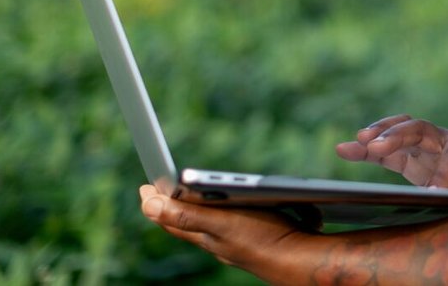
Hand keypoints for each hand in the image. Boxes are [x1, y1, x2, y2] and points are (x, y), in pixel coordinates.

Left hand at [138, 184, 314, 280]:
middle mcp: (219, 242)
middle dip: (176, 206)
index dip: (156, 204)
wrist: (303, 260)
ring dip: (203, 210)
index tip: (144, 187)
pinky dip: (233, 213)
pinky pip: (240, 224)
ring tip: (193, 199)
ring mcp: (239, 243)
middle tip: (160, 193)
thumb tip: (148, 205)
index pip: (172, 221)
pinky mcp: (260, 239)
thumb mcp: (222, 223)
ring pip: (214, 225)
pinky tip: (243, 209)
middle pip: (190, 224)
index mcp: (207, 237)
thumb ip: (187, 215)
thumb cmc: (264, 239)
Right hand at [335, 115, 447, 191]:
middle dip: (399, 136)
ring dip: (378, 136)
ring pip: (399, 133)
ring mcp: (427, 146)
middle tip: (379, 147)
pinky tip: (344, 149)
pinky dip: (367, 150)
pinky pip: (387, 152)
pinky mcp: (413, 158)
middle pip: (420, 130)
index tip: (434, 191)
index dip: (446, 170)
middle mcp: (447, 138)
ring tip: (358, 142)